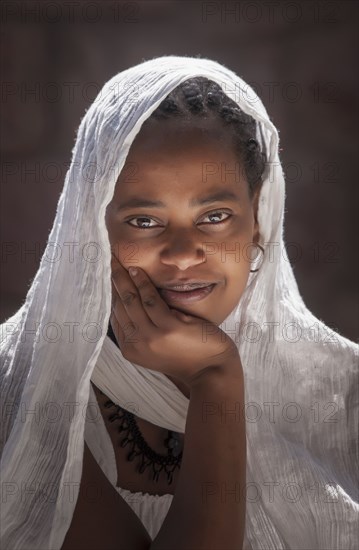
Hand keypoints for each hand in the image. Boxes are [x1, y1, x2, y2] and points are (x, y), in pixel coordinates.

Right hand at [109, 254, 239, 386]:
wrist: (211, 371)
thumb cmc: (186, 355)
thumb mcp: (156, 346)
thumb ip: (141, 329)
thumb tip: (130, 298)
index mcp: (131, 349)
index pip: (116, 316)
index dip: (112, 294)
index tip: (110, 276)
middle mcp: (137, 345)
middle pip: (120, 306)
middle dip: (114, 282)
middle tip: (110, 262)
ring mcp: (152, 337)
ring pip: (132, 301)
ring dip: (125, 278)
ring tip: (121, 262)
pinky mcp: (169, 328)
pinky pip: (151, 300)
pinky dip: (143, 283)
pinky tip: (137, 271)